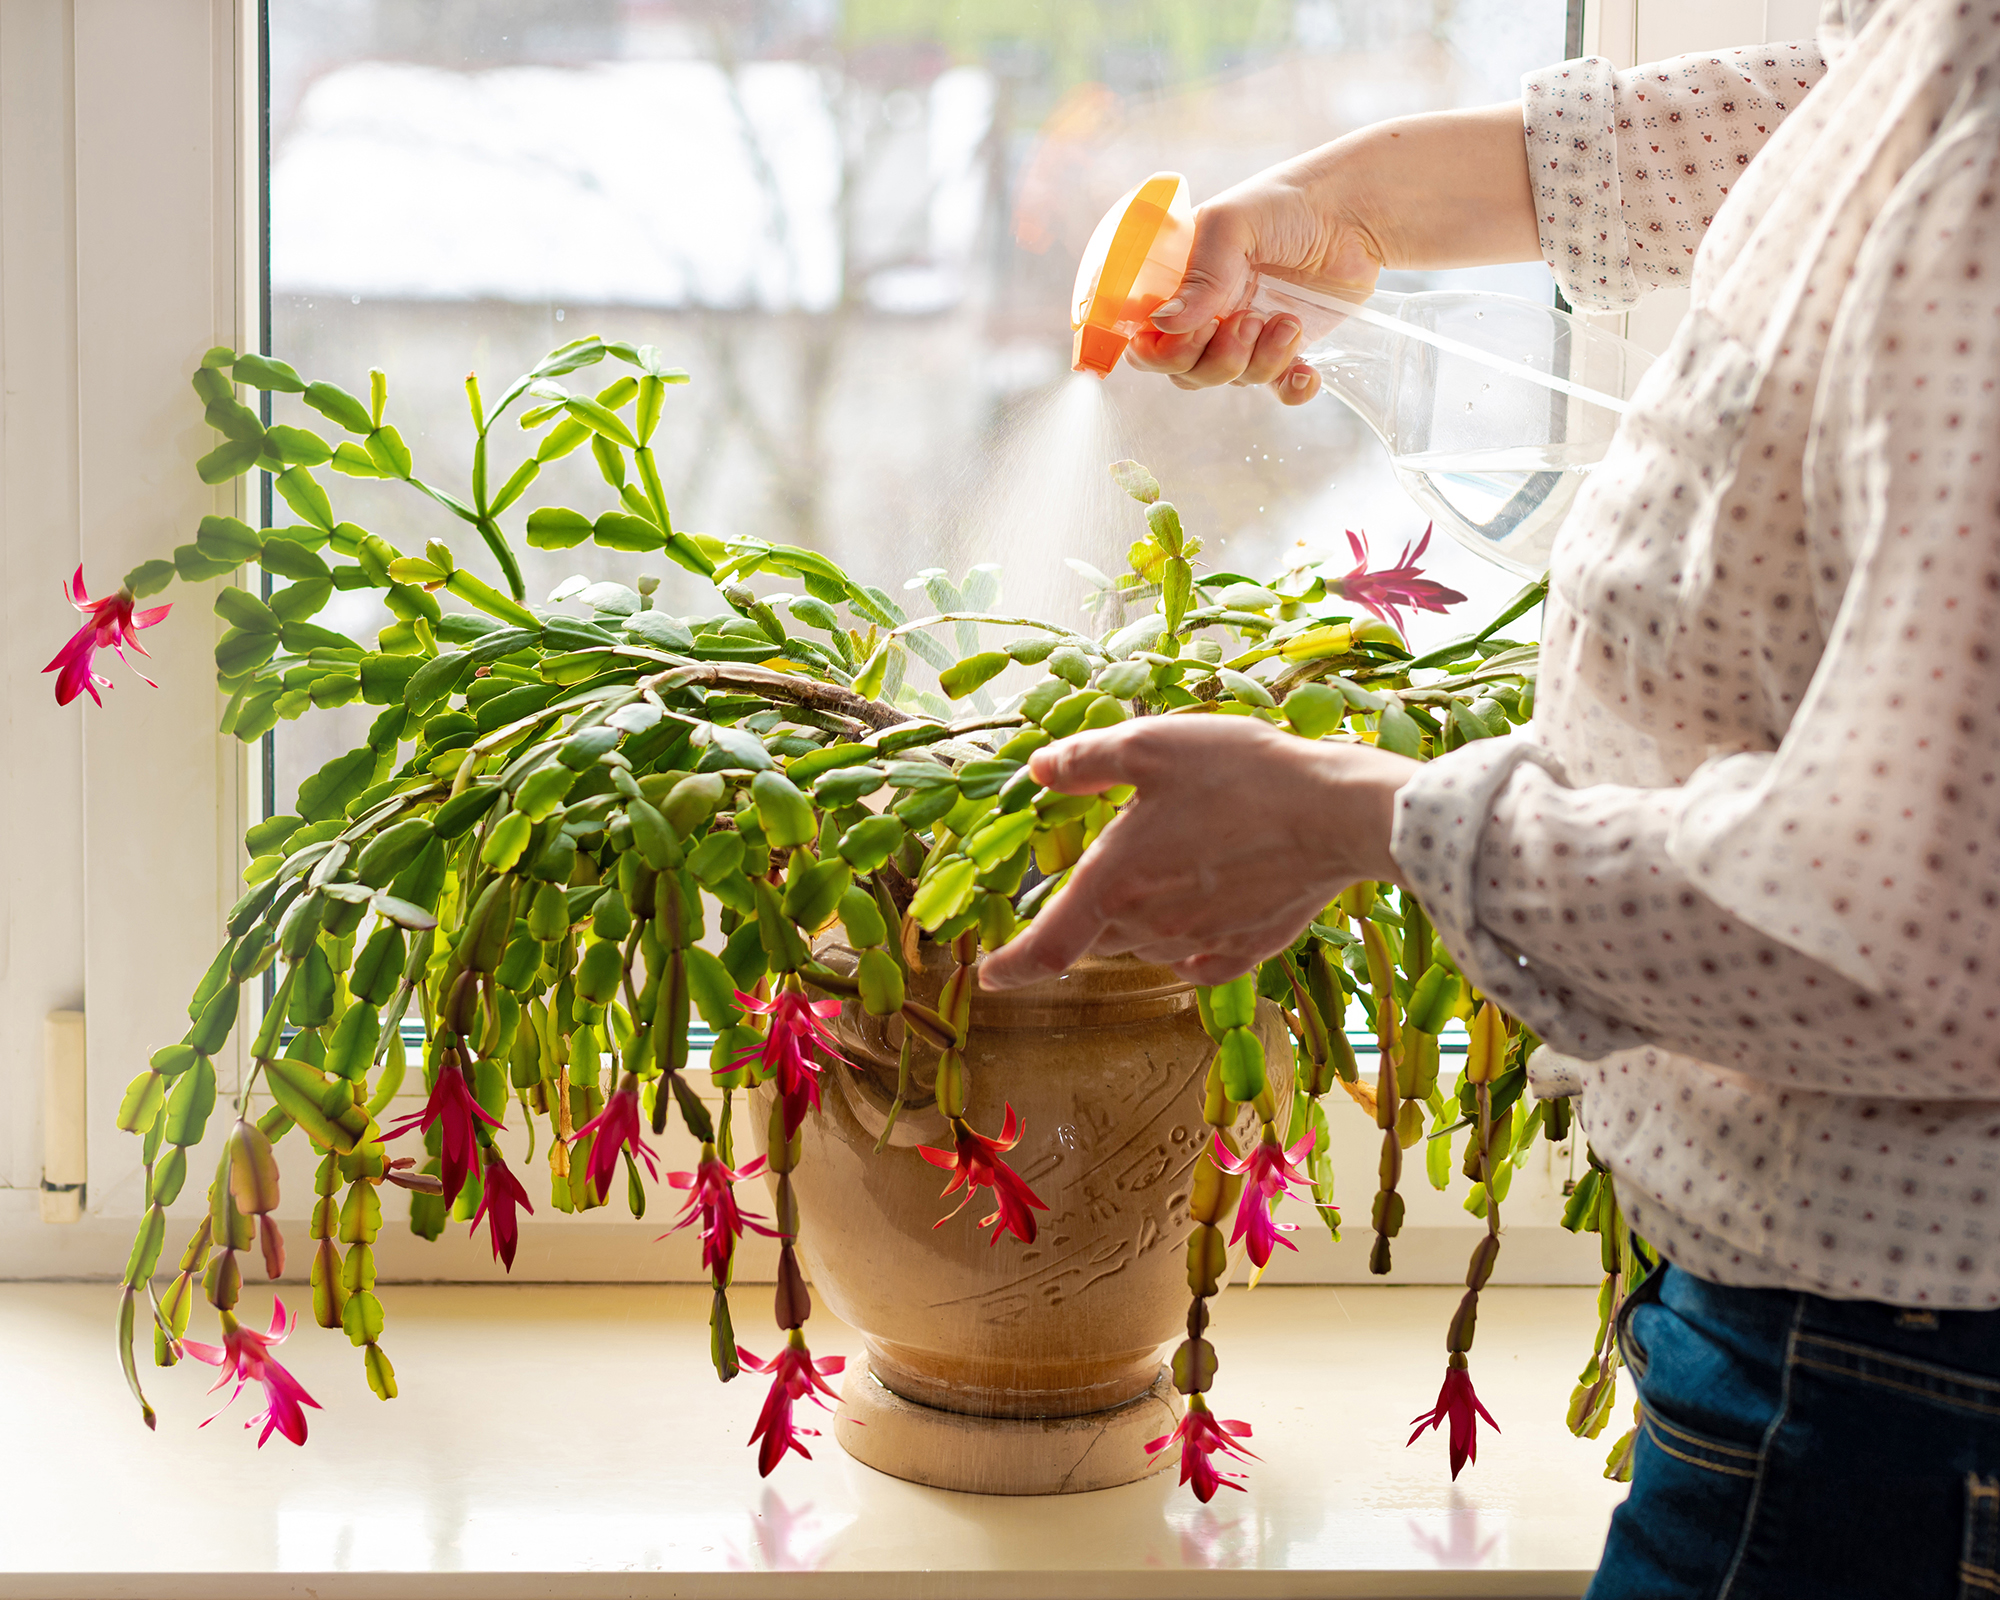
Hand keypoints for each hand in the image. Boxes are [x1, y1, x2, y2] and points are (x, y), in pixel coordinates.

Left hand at [978, 716, 1417, 990]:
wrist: (1337, 815)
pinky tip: (1200, 917)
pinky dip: (1186, 945)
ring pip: (1145, 947)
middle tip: (1106, 873)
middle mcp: (1150, 925)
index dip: (1010, 967)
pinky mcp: (1247, 949)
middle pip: (1096, 941)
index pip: (1046, 947)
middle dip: (1086, 918)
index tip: (987, 976)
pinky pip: (1198, 962)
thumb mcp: (1151, 745)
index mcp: (1115, 882)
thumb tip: (1039, 771)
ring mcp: (1201, 943)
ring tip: (1168, 869)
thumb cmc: (1242, 774)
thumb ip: (1086, 760)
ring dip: (1138, 922)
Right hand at [1124, 154, 1383, 406]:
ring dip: (1260, 361)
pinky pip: (1279, 389)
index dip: (1157, 352)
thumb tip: (1165, 325)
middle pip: (1186, 372)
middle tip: (1248, 320)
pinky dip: (1292, 388)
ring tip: (1288, 321)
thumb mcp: (1233, 224)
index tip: (1187, 336)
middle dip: (1216, 358)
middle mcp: (1208, 314)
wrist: (1355, 210)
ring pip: (1233, 380)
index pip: (1147, 339)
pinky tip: (1307, 370)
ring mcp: (1248, 335)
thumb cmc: (1288, 203)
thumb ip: (1201, 274)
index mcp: (1182, 284)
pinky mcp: (1288, 349)